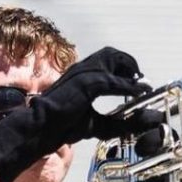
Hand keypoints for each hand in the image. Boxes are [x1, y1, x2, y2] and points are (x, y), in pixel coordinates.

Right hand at [0, 47, 161, 181]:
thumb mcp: (94, 124)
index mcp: (79, 74)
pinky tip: (139, 92)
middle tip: (140, 77)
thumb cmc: (60, 126)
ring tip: (141, 82)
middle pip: (112, 54)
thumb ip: (114, 122)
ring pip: (115, 61)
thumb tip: (130, 128)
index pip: (104, 59)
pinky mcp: (89, 84)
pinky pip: (116, 81)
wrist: (40, 127)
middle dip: (129, 62)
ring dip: (131, 69)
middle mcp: (82, 69)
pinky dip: (130, 86)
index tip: (134, 79)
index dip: (122, 66)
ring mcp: (85, 74)